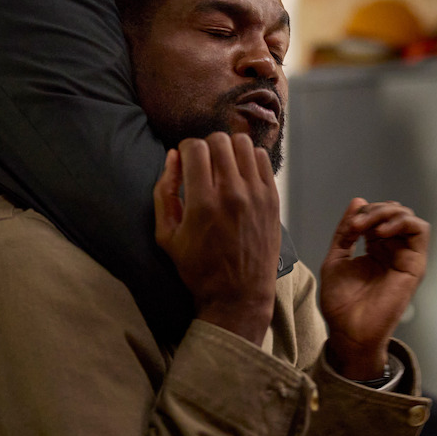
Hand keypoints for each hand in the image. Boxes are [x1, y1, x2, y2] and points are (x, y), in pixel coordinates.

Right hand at [153, 133, 280, 345]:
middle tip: (202, 164)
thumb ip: (164, 193)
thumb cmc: (199, 269)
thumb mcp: (166, 236)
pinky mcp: (272, 199)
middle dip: (205, 146)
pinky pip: (262, 159)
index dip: (185, 149)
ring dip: (228, 149)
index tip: (184, 162)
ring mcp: (256, 195)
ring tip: (222, 166)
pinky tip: (240, 174)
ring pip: (243, 144)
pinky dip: (248, 159)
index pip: (195, 147)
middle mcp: (232, 193)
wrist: (239, 295)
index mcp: (203, 202)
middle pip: (219, 140)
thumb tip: (172, 157)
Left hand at [319, 198, 428, 379]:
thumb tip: (358, 201)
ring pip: (408, 218)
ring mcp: (405, 257)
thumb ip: (346, 232)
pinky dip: (403, 222)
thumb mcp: (336, 259)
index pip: (377, 217)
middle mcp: (392, 250)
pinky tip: (383, 230)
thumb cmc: (341, 304)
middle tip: (356, 225)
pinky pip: (420, 231)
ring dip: (388, 213)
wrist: (349, 331)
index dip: (364, 213)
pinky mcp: (415, 265)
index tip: (350, 227)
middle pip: (394, 213)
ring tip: (369, 226)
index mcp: (375, 248)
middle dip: (374, 211)